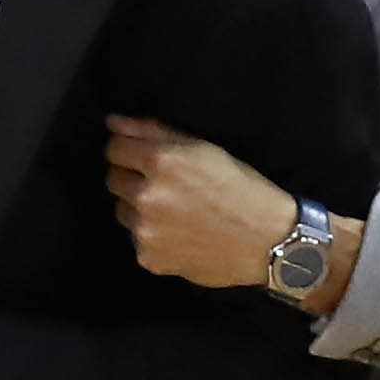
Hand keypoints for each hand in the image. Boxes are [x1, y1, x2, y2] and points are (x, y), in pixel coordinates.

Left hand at [104, 115, 295, 288]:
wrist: (266, 240)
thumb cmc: (242, 189)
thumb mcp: (204, 148)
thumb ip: (153, 132)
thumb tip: (113, 123)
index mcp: (162, 162)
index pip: (115, 148)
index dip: (128, 150)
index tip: (142, 157)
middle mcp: (148, 196)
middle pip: (114, 179)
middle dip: (133, 178)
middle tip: (166, 185)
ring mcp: (146, 230)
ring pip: (123, 210)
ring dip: (139, 208)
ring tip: (177, 211)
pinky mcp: (150, 257)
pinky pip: (137, 239)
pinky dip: (153, 236)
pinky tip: (181, 233)